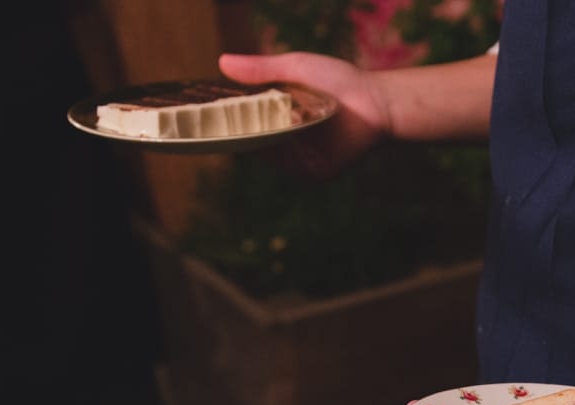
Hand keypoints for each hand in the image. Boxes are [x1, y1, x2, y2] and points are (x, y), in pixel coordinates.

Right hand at [219, 51, 389, 177]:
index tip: (200, 110)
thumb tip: (222, 62)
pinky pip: (288, 165)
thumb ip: (261, 70)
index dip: (224, 117)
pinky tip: (261, 139)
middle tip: (203, 123)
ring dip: (250, 142)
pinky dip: (276, 154)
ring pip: (266, 154)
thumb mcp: (294, 68)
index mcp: (278, 118)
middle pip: (250, 141)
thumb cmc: (338, 80)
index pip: (244, 121)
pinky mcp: (314, 171)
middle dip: (230, 132)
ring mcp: (299, 159)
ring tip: (226, 128)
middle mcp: (286, 141)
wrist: (375, 101)